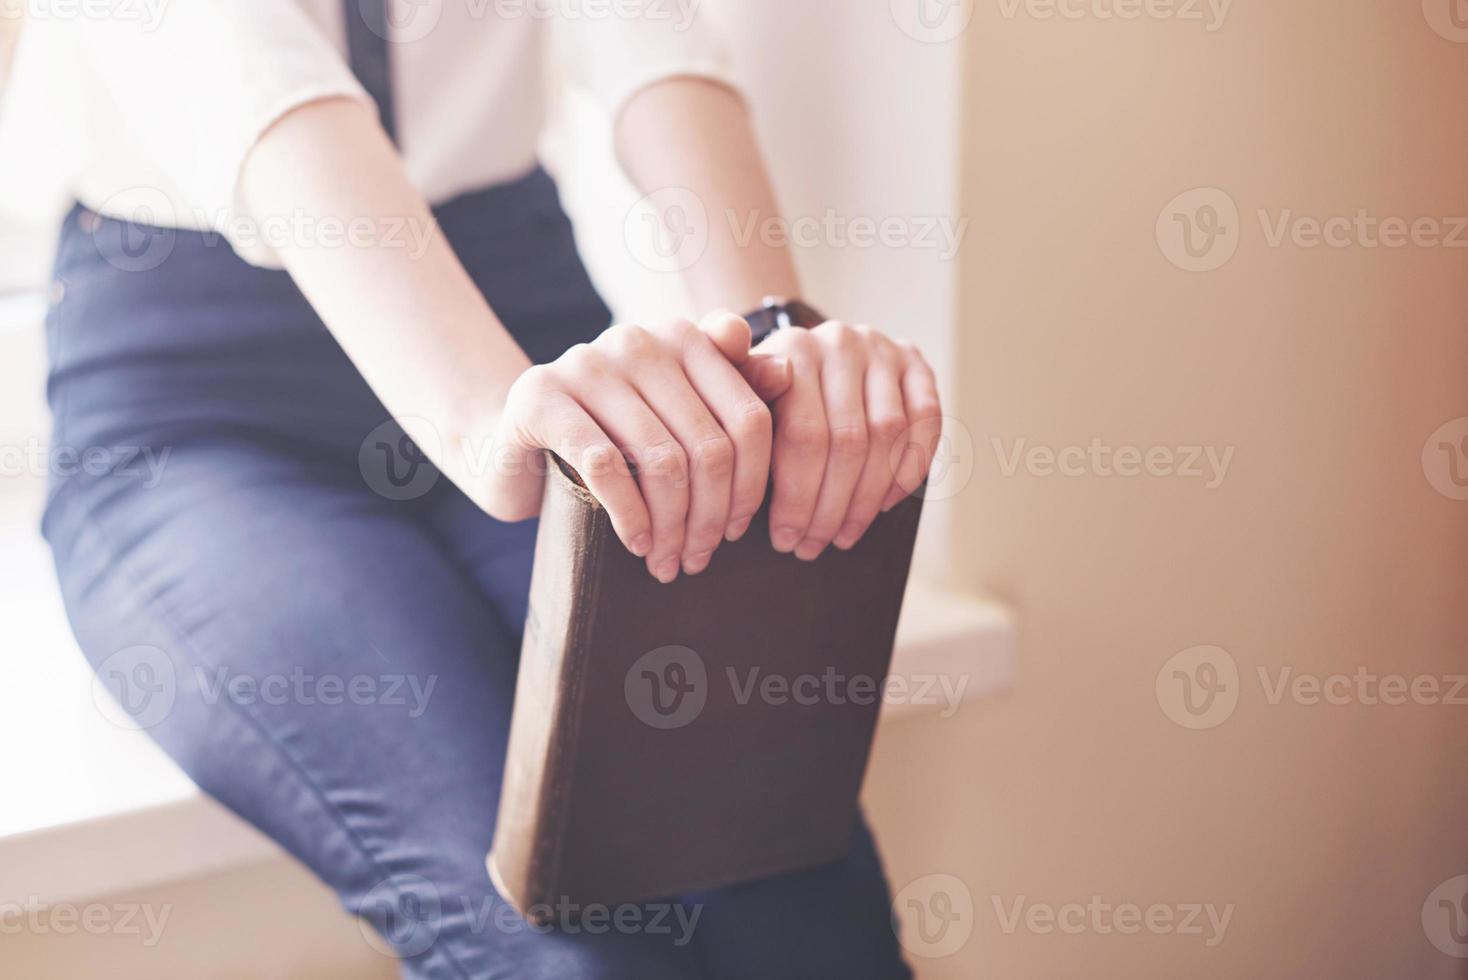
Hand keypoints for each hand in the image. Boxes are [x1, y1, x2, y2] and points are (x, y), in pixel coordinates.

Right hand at [477, 313, 792, 581]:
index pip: (749, 418)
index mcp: (684, 338)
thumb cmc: (609, 438)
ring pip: (661, 460)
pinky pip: (605, 466)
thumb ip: (734, 391)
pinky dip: (629, 515)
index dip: (751, 486)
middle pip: (708, 446)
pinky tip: (636, 544)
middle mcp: (640, 340)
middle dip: (710, 517)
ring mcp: (586, 363)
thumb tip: (789, 369)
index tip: (737, 531)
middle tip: (698, 560)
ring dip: (671, 527)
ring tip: (667, 563)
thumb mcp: (674, 420)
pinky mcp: (540, 396)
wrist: (511, 444)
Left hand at [724, 318, 941, 559]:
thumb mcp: (735, 394)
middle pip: (848, 441)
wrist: (802, 353)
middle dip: (831, 507)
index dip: (798, 497)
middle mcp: (840, 342)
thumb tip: (740, 434)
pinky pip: (927, 421)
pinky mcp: (915, 361)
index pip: (804, 436)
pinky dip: (908, 469)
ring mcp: (882, 349)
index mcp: (792, 348)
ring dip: (867, 498)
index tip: (786, 538)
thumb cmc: (762, 391)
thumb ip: (733, 411)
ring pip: (888, 436)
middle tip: (813, 546)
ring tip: (843, 535)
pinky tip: (883, 504)